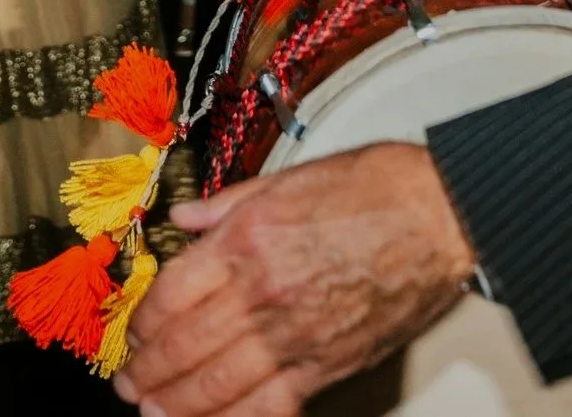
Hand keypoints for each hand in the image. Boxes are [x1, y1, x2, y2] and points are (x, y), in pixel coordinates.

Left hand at [116, 144, 474, 416]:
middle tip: (130, 384)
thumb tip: (184, 219)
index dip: (144, 321)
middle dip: (149, 372)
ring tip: (155, 412)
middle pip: (185, 347)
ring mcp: (294, 335)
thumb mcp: (287, 179)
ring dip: (178, 404)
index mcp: (246, 242)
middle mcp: (262, 293)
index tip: (136, 332)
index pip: (171, 295)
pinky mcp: (328, 365)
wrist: (441, 215)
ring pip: (217, 385)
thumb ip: (227, 205)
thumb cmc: (377, 190)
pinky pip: (270, 406)